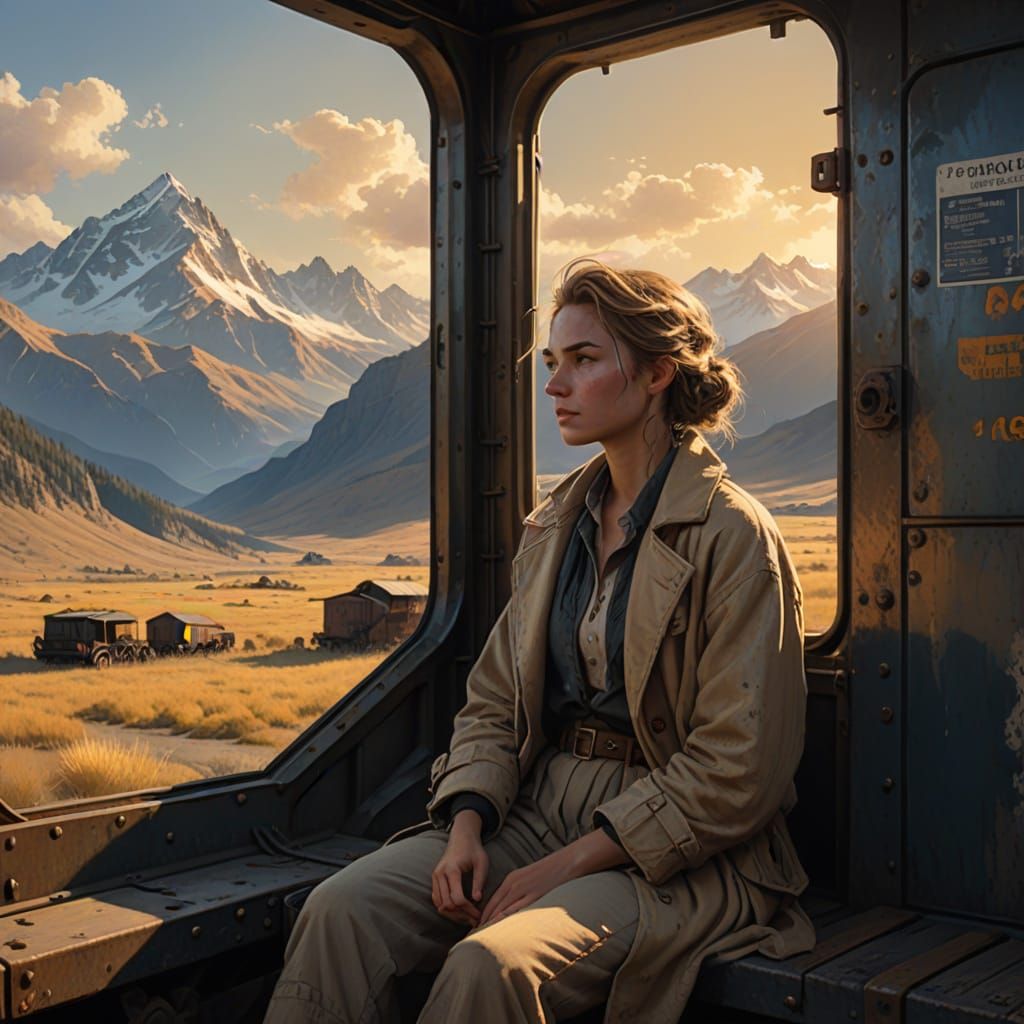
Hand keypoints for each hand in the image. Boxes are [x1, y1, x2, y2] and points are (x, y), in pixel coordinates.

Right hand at [431, 810, 488, 926]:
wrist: (461, 837)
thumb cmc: (473, 849)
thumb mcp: (482, 862)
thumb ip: (479, 880)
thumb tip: (477, 899)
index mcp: (452, 869)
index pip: (457, 898)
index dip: (468, 910)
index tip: (479, 914)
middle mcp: (440, 874)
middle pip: (447, 905)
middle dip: (462, 915)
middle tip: (475, 920)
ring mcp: (435, 877)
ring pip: (440, 905)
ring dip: (453, 915)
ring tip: (468, 918)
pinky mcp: (434, 880)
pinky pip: (437, 900)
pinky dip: (446, 909)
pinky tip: (459, 911)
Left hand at [476, 848, 575, 927]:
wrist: (566, 862)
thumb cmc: (550, 872)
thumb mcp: (528, 878)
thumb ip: (518, 890)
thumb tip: (511, 907)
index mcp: (511, 879)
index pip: (492, 901)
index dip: (483, 915)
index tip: (477, 928)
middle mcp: (514, 884)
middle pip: (493, 906)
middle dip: (483, 922)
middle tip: (474, 937)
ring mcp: (524, 890)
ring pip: (502, 909)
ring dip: (491, 924)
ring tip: (482, 938)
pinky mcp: (535, 896)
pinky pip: (517, 909)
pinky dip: (506, 919)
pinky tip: (500, 929)